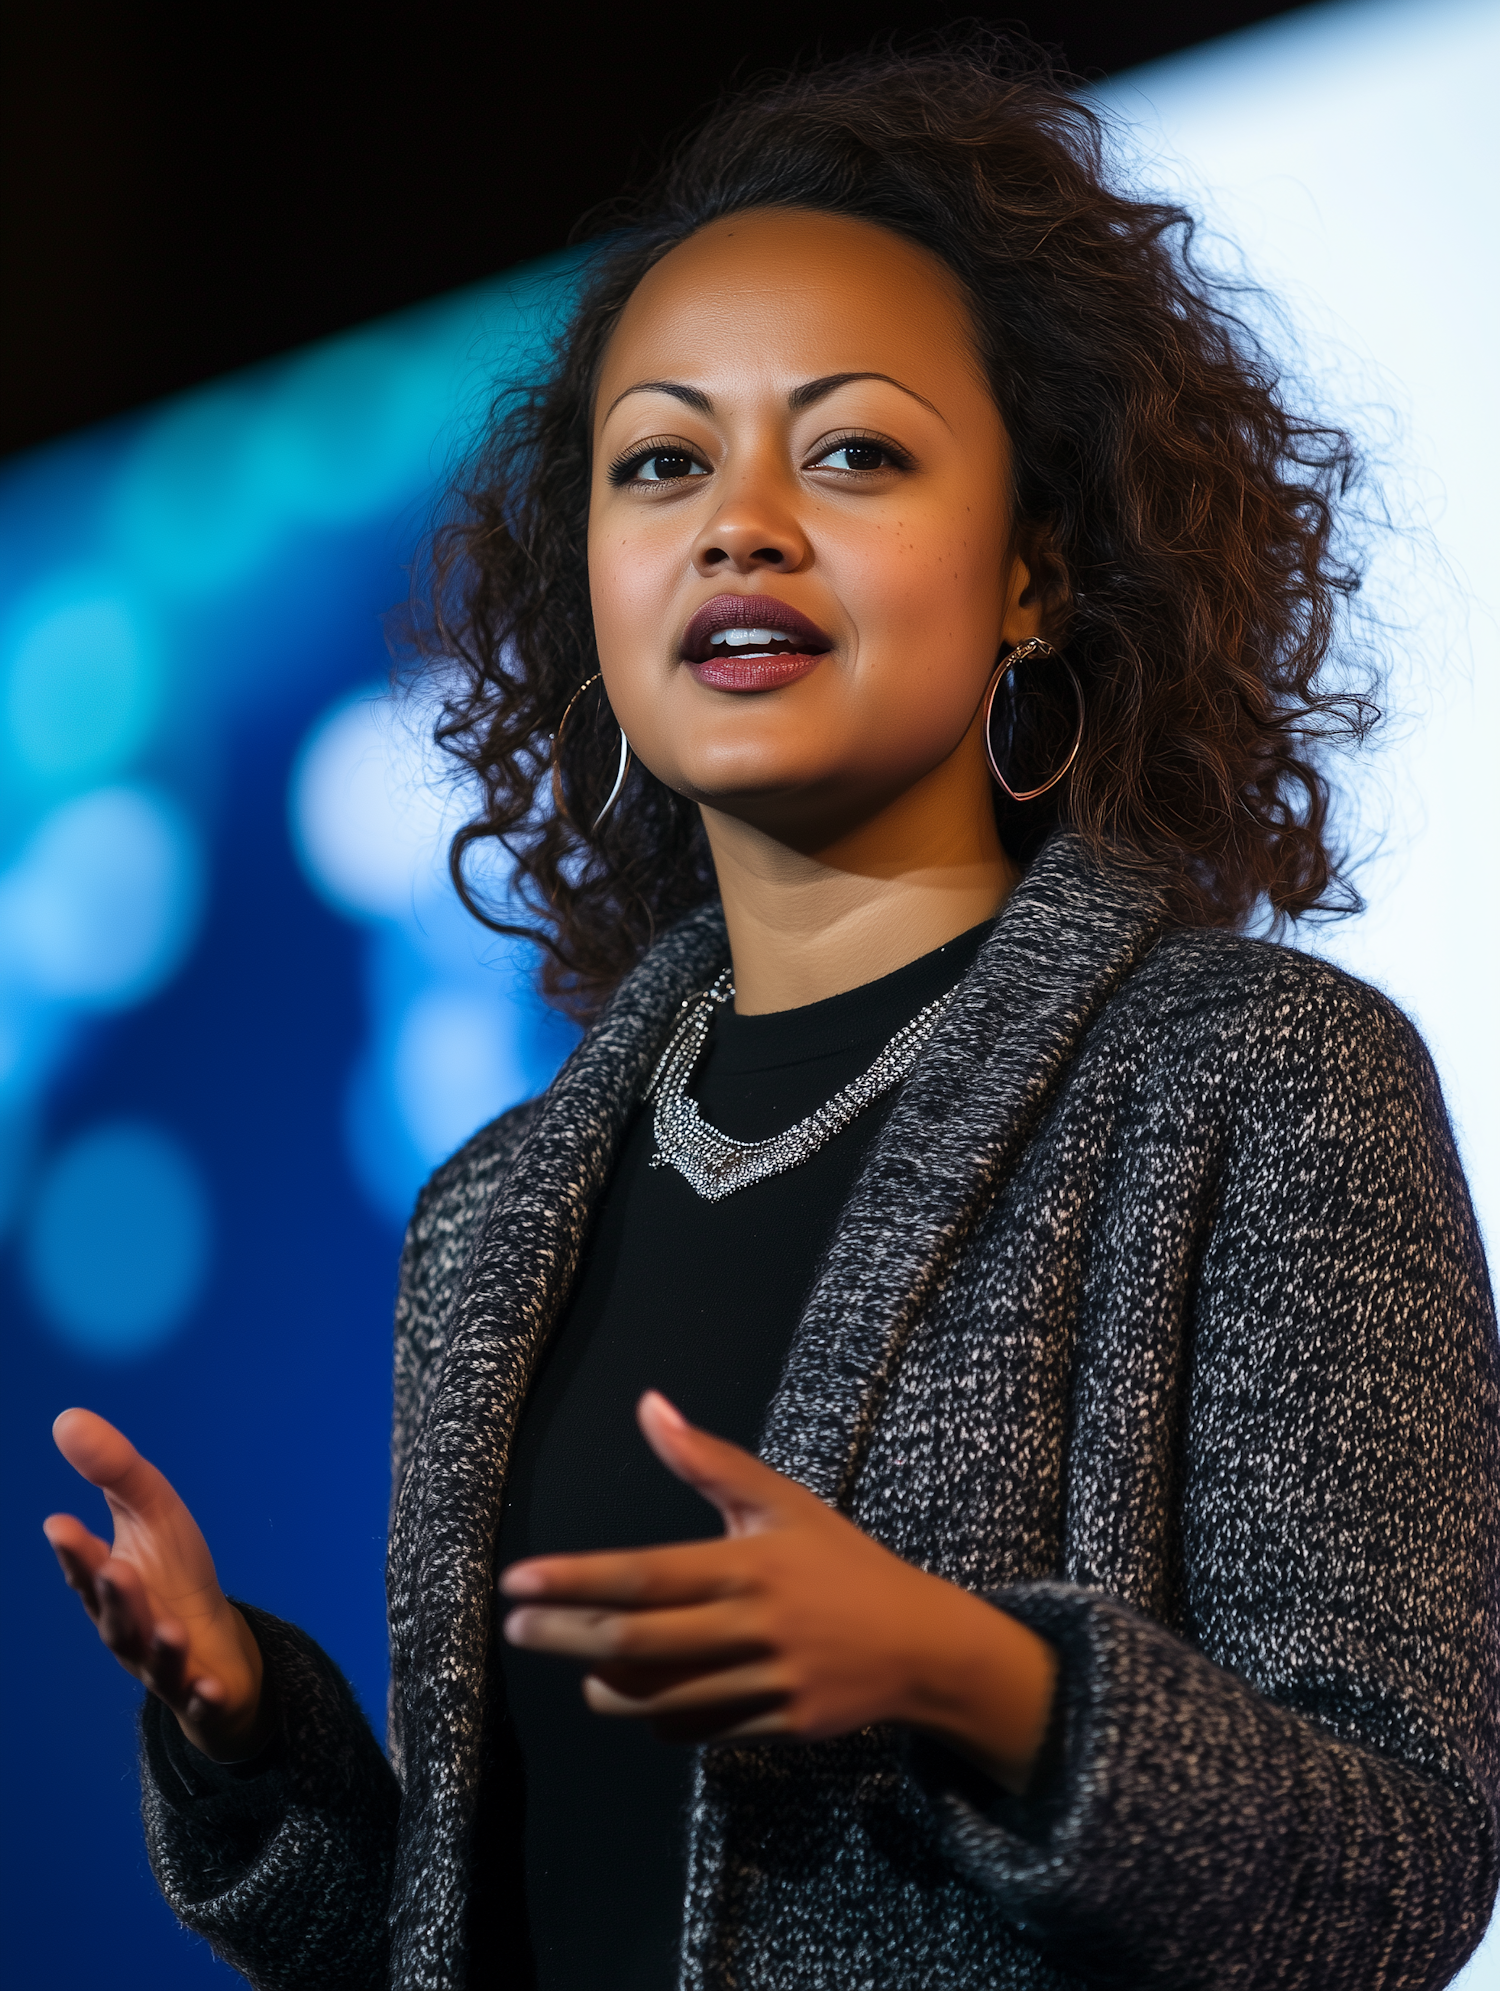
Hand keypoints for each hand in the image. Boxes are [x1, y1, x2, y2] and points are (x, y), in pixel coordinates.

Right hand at [43, 1409, 270, 1762]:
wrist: (217, 1649)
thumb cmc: (174, 1578)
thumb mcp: (151, 1517)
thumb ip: (114, 1472)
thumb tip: (66, 1418)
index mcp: (113, 1589)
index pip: (89, 1571)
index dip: (76, 1552)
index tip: (61, 1524)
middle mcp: (131, 1632)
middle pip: (118, 1618)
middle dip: (116, 1596)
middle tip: (115, 1569)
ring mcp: (166, 1666)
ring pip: (156, 1659)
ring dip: (160, 1645)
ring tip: (170, 1629)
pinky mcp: (203, 1692)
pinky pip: (203, 1697)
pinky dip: (204, 1693)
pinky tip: (210, 1685)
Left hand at [500, 1392, 1055, 1792]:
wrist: (919, 1643)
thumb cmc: (840, 1561)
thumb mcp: (782, 1502)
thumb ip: (709, 1459)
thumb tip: (648, 1405)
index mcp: (749, 1564)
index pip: (645, 1574)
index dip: (575, 1580)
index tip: (518, 1579)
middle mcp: (753, 1626)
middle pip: (637, 1641)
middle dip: (565, 1635)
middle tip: (514, 1626)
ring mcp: (766, 1683)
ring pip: (658, 1697)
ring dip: (603, 1683)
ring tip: (576, 1663)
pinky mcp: (776, 1727)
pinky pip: (695, 1731)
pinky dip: (658, 1715)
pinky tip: (642, 1693)